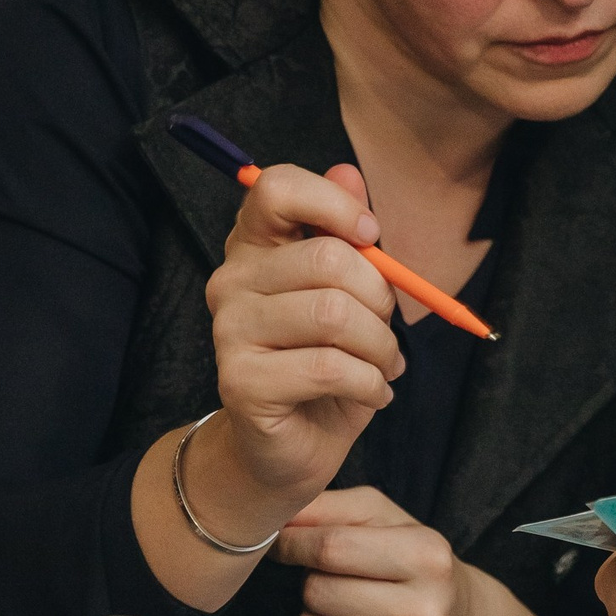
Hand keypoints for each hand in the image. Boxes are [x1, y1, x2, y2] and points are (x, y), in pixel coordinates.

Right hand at [206, 163, 405, 516]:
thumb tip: (348, 169)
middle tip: (387, 331)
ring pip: (334, 314)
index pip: (276, 187)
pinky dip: (370, 384)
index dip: (334, 203)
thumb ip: (348, 233)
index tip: (370, 236)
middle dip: (380, 298)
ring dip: (380, 347)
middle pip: (326, 258)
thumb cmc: (327, 360)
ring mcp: (229, 331)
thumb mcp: (351, 293)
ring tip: (382, 366)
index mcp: (255, 246)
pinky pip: (331, 367)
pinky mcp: (240, 381)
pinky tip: (372, 393)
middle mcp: (231, 280)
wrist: (292, 446)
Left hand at [278, 487, 548, 615]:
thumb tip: (275, 516)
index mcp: (428, 557)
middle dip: (314, 582)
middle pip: (318, 593)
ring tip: (345, 612)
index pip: (332, 548)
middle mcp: (426, 612)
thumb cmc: (413, 563)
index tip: (285, 542)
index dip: (295, 543)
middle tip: (336, 582)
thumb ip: (329, 507)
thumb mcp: (384, 519)